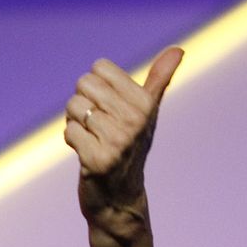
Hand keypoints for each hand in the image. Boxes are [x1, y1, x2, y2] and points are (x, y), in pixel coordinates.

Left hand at [65, 46, 181, 244]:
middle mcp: (135, 120)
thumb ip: (159, 79)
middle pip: (84, 84)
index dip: (96, 86)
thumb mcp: (148, 112)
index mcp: (146, 102)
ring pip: (73, 107)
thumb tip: (178, 50)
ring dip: (76, 122)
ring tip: (92, 138)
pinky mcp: (97, 160)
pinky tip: (86, 153)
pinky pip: (68, 131)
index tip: (108, 106)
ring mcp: (117, 141)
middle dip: (83, 103)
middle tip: (97, 125)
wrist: (120, 196)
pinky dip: (72, 140)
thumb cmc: (131, 146)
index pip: (99, 67)